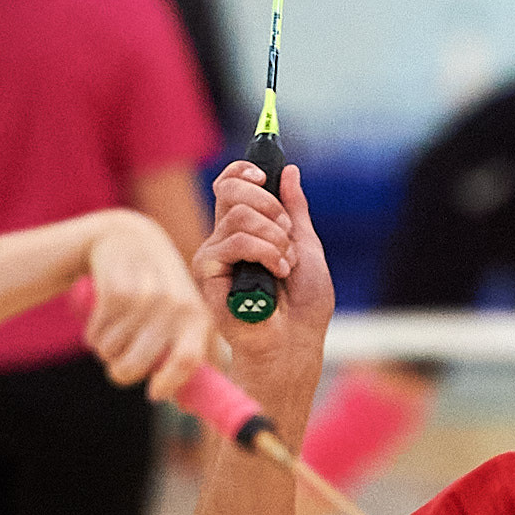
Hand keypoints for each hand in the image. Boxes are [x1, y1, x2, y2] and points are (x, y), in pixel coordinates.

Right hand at [83, 210, 214, 402]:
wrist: (129, 238)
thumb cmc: (161, 290)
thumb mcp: (187, 313)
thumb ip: (195, 354)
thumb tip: (188, 406)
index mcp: (198, 318)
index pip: (188, 361)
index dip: (169, 385)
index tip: (154, 394)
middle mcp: (176, 305)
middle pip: (139, 365)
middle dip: (122, 374)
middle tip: (119, 367)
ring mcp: (145, 296)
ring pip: (112, 352)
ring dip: (105, 351)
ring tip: (113, 332)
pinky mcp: (115, 289)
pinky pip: (96, 335)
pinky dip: (93, 335)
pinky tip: (101, 318)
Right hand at [197, 159, 333, 399]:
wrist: (296, 343)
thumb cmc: (303, 306)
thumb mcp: (307, 247)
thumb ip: (295, 210)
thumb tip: (289, 171)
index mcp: (246, 230)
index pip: (231, 185)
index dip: (243, 172)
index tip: (264, 176)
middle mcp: (224, 239)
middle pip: (230, 189)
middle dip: (269, 204)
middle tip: (287, 233)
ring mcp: (214, 255)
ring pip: (237, 215)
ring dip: (275, 236)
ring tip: (285, 264)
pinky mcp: (207, 272)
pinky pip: (235, 242)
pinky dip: (265, 252)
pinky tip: (276, 273)